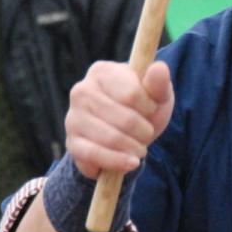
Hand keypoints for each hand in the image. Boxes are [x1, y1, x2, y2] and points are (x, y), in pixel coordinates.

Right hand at [64, 60, 173, 178]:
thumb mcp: (156, 94)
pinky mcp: (72, 143)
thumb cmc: (142, 108)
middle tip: (147, 133)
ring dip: (134, 148)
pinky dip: (117, 162)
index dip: (149, 107)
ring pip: (112, 139)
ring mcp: (73, 118)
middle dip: (144, 132)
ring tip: (140, 148)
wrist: (125, 134)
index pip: (132, 94)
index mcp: (102, 72)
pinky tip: (131, 163)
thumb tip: (159, 68)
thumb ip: (159, 83)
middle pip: (125, 119)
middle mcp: (81, 91)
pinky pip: (95, 156)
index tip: (151, 109)